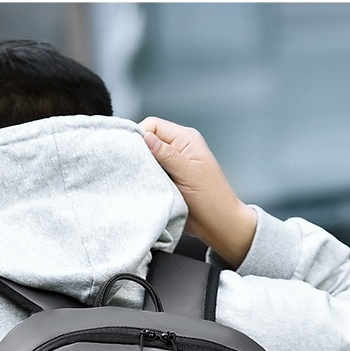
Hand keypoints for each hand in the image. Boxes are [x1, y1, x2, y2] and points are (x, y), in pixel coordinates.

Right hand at [140, 117, 255, 267]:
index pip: (153, 125)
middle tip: (137, 170)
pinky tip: (146, 188)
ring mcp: (171, 165)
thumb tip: (145, 137)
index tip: (132, 152)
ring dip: (142, 170)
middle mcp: (177, 148)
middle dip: (139, 154)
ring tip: (145, 182)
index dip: (140, 135)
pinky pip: (148, 175)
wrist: (217, 225)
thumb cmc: (212, 198)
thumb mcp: (188, 173)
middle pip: (147, 141)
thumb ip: (166, 154)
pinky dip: (144, 180)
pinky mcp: (166, 181)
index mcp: (185, 139)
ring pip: (146, 159)